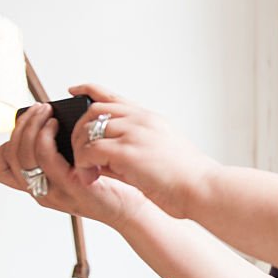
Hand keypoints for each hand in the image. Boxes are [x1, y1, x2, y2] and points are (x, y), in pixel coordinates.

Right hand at [0, 102, 147, 226]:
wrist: (130, 209)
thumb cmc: (108, 186)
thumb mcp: (75, 170)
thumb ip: (60, 155)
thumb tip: (52, 121)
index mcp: (39, 188)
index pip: (3, 169)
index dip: (8, 144)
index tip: (25, 125)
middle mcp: (41, 192)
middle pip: (12, 157)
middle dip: (21, 126)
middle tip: (38, 109)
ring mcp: (54, 191)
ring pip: (24, 155)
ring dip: (32, 127)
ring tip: (46, 112)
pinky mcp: (72, 186)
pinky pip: (46, 158)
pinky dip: (45, 137)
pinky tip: (55, 124)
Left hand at [67, 84, 217, 218]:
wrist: (203, 188)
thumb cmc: (187, 178)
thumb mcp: (160, 153)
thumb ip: (131, 148)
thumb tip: (101, 157)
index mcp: (150, 119)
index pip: (112, 96)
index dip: (89, 90)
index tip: (74, 90)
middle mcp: (141, 121)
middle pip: (93, 110)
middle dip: (78, 131)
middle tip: (79, 154)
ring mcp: (135, 133)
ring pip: (88, 129)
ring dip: (79, 150)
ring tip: (86, 170)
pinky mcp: (128, 152)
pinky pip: (90, 150)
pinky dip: (84, 164)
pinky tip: (90, 177)